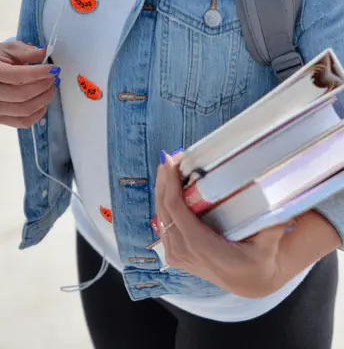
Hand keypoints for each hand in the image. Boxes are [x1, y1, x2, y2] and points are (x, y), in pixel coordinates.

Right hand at [0, 41, 59, 127]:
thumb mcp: (11, 48)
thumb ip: (27, 51)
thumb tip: (44, 53)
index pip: (15, 75)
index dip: (37, 73)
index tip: (54, 69)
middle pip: (20, 95)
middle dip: (42, 86)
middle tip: (54, 79)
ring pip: (23, 110)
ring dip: (43, 99)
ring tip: (51, 88)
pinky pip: (22, 122)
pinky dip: (38, 113)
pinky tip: (43, 102)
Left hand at [155, 153, 294, 298]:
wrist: (249, 283)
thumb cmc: (258, 262)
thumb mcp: (267, 246)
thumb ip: (271, 227)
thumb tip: (282, 205)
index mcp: (200, 246)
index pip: (176, 210)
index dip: (170, 185)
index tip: (171, 163)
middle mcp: (183, 251)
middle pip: (164, 209)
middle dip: (164, 182)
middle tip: (169, 158)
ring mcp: (176, 254)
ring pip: (160, 216)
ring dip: (161, 191)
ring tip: (167, 168)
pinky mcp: (175, 254)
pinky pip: (163, 224)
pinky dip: (163, 204)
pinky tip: (167, 188)